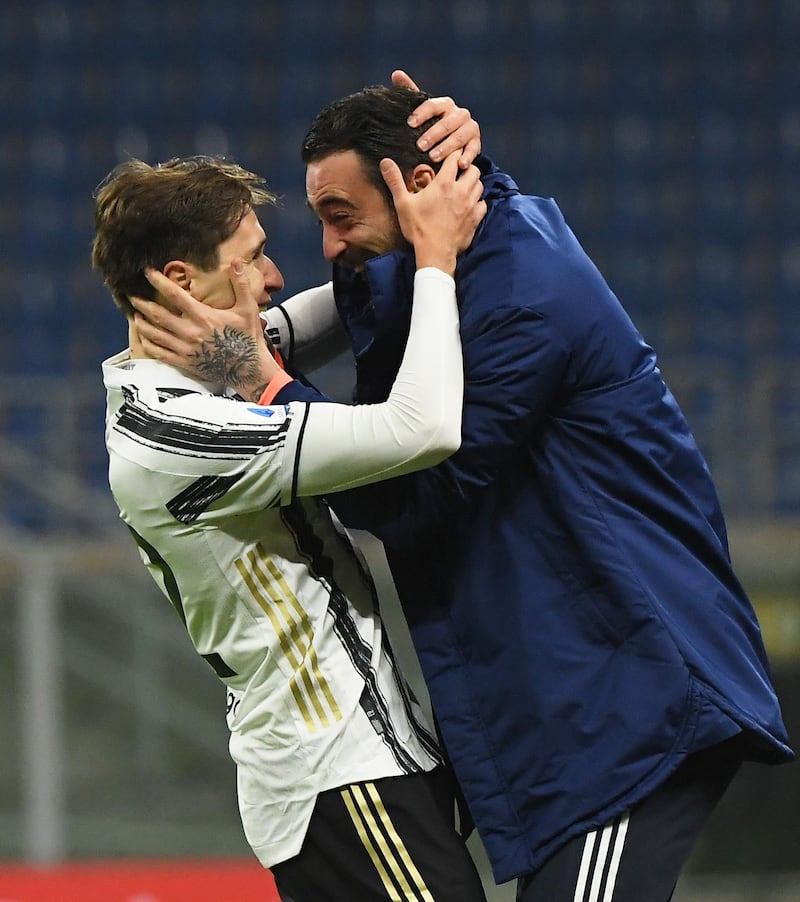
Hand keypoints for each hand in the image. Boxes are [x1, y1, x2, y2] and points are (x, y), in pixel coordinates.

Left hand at [131, 262, 281, 400]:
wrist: (250, 370)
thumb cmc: (249, 339)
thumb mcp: (248, 309)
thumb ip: (241, 284)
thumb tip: (236, 261)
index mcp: (204, 317)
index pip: (175, 296)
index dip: (159, 282)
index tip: (147, 273)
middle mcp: (191, 333)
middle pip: (158, 315)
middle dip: (142, 304)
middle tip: (131, 295)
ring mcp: (186, 349)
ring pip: (155, 335)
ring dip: (142, 324)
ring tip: (135, 315)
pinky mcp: (185, 363)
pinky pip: (160, 353)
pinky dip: (149, 345)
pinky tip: (144, 338)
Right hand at [381, 150, 485, 274]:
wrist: (434, 253)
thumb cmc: (418, 228)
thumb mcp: (403, 203)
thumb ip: (395, 180)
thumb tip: (385, 161)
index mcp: (444, 183)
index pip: (455, 156)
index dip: (453, 152)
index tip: (449, 155)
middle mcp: (461, 191)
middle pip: (473, 169)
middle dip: (466, 167)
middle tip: (458, 172)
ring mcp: (470, 205)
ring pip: (480, 185)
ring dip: (473, 183)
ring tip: (463, 187)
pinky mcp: (475, 219)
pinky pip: (483, 204)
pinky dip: (478, 202)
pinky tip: (469, 205)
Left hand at [391, 69, 480, 168]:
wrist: (454, 143)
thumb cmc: (433, 126)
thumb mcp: (422, 113)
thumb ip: (411, 94)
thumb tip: (397, 73)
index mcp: (445, 105)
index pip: (433, 105)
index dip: (421, 114)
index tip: (410, 124)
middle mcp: (460, 114)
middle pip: (447, 123)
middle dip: (433, 134)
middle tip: (419, 146)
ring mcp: (470, 128)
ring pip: (459, 136)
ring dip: (447, 147)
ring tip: (433, 158)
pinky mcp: (476, 143)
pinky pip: (473, 149)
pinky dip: (468, 157)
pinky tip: (460, 165)